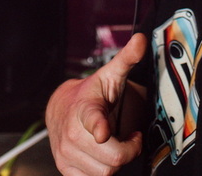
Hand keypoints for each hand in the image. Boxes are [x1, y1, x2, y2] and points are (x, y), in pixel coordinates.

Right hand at [46, 33, 147, 175]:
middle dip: (128, 150)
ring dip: (117, 161)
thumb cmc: (89, 94)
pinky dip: (104, 171)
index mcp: (85, 109)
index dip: (98, 126)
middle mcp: (72, 134)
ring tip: (117, 144)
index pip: (91, 119)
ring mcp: (67, 154)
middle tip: (132, 138)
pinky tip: (105, 155)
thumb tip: (141, 39)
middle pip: (111, 157)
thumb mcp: (110, 74)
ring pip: (104, 172)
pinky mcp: (66, 169)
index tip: (103, 131)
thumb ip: (127, 58)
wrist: (60, 109)